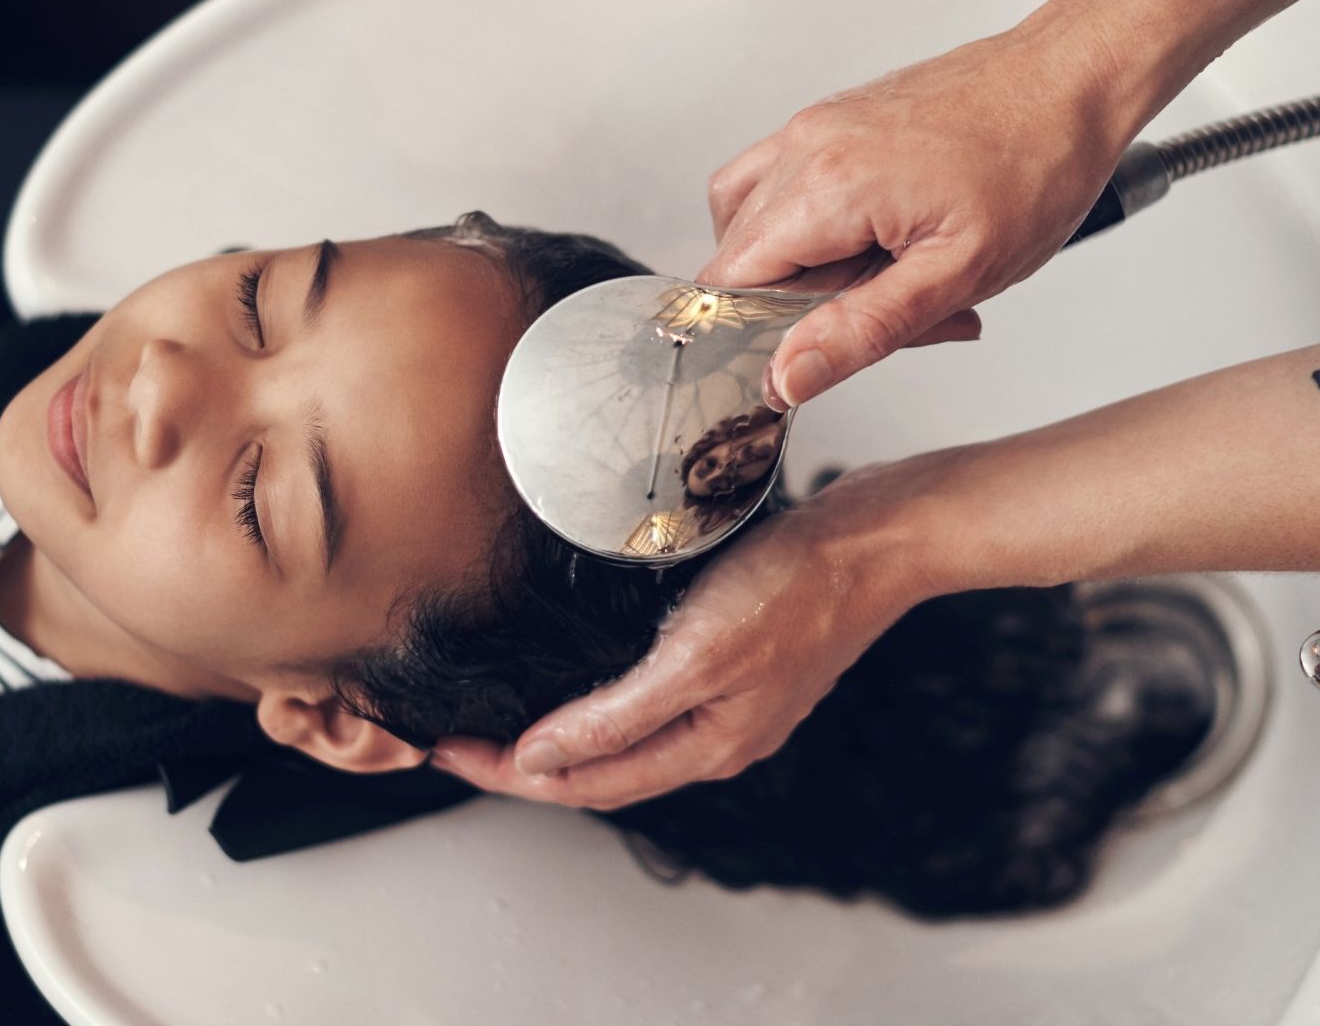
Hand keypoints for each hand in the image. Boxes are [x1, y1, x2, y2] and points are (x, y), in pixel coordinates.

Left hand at [430, 462, 937, 808]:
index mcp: (706, 747)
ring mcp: (727, 699)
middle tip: (452, 737)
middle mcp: (715, 736)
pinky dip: (596, 699)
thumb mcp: (696, 655)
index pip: (581, 783)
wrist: (876, 536)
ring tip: (497, 714)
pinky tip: (573, 674)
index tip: (442, 750)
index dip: (504, 773)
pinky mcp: (733, 657)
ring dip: (556, 734)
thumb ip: (619, 715)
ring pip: (622, 737)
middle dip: (520, 763)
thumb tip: (541, 761)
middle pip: (597, 769)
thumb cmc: (798, 587)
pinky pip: (646, 698)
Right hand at [699, 28, 1130, 410]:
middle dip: (794, 303)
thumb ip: (861, 332)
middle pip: (739, 258)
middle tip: (878, 305)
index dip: (760, 332)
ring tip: (871, 270)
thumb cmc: (1036, 165)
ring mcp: (815, 126)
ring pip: (750, 221)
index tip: (816, 347)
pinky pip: (777, 182)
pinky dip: (803, 224)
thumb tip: (787, 377)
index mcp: (827, 187)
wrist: (1072, 82)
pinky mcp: (830, 119)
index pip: (729, 285)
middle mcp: (806, 145)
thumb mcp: (956, 274)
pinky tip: (866, 237)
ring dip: (793, 264)